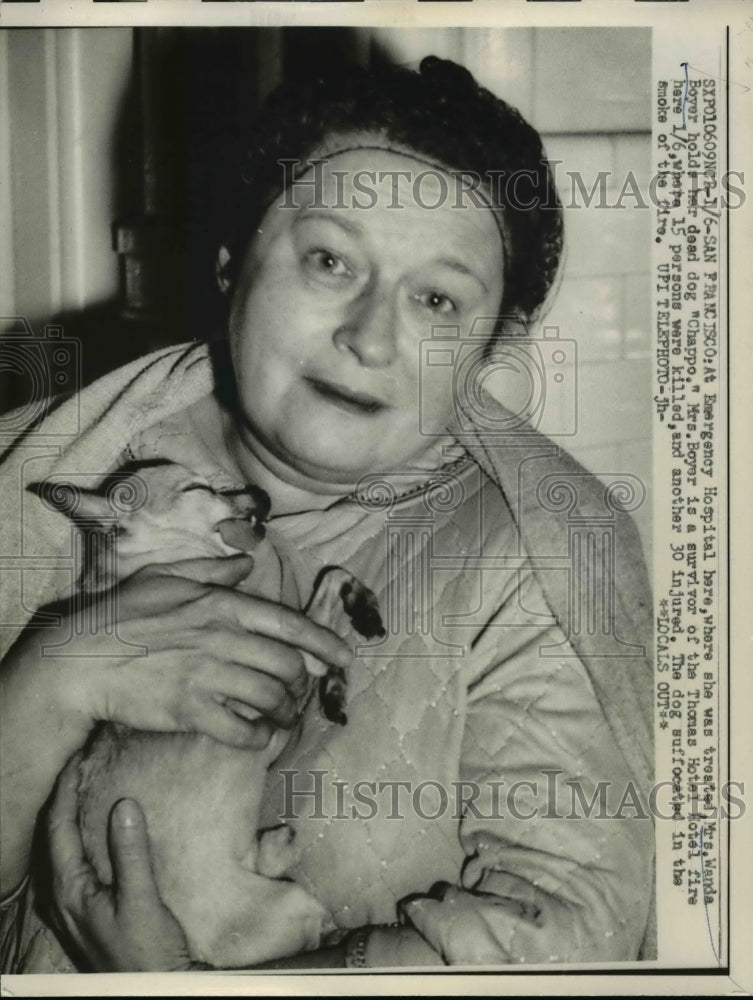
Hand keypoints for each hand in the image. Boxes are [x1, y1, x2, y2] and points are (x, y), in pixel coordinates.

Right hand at [13, 554, 354, 749]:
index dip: (325, 643)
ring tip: (281, 717)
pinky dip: (259, 738)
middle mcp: (221, 638)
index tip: (346, 659)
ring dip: (284, 712)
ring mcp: (206, 676)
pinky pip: (242, 731)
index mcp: (220, 605)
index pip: (289, 624)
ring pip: (271, 698)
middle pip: (287, 666)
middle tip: (296, 692)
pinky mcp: (189, 711)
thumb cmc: (121, 615)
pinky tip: (259, 737)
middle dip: (301, 683)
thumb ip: (212, 569)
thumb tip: (246, 560)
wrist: (78, 660)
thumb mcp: (167, 577)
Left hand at [46, 752, 194, 971]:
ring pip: (58, 848)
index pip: (58, 826)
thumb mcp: (142, 901)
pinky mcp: (82, 911)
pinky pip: (70, 862)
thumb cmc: (147, 952)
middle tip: (83, 765)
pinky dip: (77, 836)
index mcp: (70, 889)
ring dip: (69, 816)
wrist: (153, 991)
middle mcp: (61, 896)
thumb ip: (131, 853)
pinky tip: (95, 831)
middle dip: (64, 797)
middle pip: (51, 834)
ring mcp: (69, 906)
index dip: (67, 789)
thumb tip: (124, 803)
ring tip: (88, 788)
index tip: (80, 758)